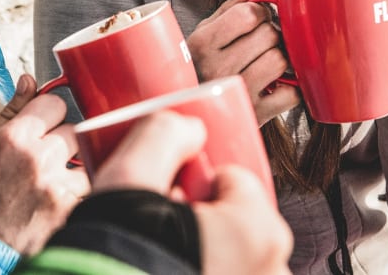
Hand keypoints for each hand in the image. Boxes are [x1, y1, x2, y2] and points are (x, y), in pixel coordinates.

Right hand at [0, 74, 89, 254]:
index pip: (54, 103)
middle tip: (45, 155)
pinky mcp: (67, 207)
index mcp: (14, 137)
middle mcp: (37, 157)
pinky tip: (57, 196)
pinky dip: (76, 189)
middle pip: (72, 129)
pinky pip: (87, 186)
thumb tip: (29, 80)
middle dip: (60, 139)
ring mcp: (55, 184)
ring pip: (84, 156)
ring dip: (72, 164)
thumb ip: (10, 110)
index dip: (48, 113)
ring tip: (52, 178)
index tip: (44, 123)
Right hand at [92, 112, 291, 274]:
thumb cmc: (116, 253)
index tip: (167, 191)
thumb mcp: (131, 176)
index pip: (235, 181)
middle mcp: (271, 272)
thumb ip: (163, 134)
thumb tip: (188, 127)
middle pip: (239, 226)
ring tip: (157, 256)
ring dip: (204, 255)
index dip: (197, 180)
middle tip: (158, 225)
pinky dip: (202, 273)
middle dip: (203, 221)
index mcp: (260, 232)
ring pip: (234, 262)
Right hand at [186, 0, 299, 124]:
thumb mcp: (203, 34)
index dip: (259, 12)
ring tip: (269, 60)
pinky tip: (277, 84)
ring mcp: (237, 92)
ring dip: (281, 57)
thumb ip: (228, 10)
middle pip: (269, 34)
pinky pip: (292, 94)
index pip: (248, 14)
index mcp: (202, 44)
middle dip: (271, 32)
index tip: (257, 19)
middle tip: (264, 40)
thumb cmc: (198, 66)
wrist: (189, 111)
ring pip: (280, 60)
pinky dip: (291, 88)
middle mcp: (217, 68)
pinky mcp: (256, 115)